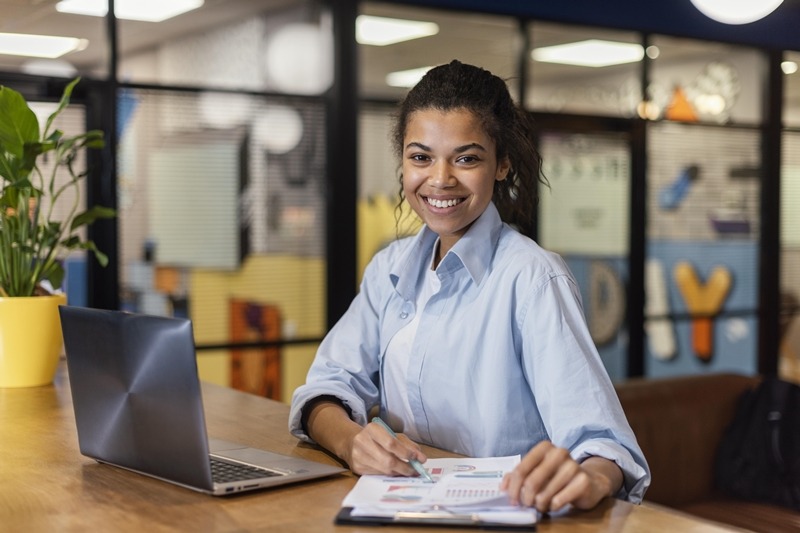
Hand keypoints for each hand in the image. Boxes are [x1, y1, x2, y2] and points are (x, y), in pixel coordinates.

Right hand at [345, 420, 428, 476]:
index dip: (406, 452)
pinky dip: (390, 474)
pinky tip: (396, 472)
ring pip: (384, 469)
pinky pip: (378, 474)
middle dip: (405, 467)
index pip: (391, 443)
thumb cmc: (376, 437)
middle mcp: (362, 442)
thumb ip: (408, 445)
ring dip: (399, 472)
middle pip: (388, 460)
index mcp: (372, 429)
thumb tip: (421, 458)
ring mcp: (358, 456)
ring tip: (409, 472)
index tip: (418, 458)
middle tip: (416, 470)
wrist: (351, 442)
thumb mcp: (392, 434)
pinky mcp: (357, 468)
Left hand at [500, 441, 621, 512]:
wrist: (589, 480)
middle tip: (526, 504)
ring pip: (544, 494)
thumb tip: (502, 488)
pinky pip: (558, 501)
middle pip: (531, 482)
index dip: (513, 488)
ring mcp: (573, 466)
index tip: (512, 500)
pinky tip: (554, 504)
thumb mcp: (537, 471)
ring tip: (541, 505)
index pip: (521, 469)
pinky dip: (552, 506)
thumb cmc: (557, 475)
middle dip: (525, 498)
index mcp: (544, 447)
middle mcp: (559, 453)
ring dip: (539, 504)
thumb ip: (517, 476)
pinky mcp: (582, 481)